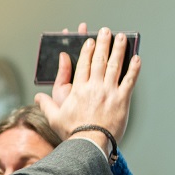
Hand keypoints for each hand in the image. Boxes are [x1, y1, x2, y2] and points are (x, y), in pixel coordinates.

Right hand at [35, 26, 138, 151]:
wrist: (89, 144)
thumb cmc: (72, 133)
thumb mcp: (55, 118)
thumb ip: (46, 105)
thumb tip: (38, 97)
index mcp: (78, 89)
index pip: (83, 64)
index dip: (87, 50)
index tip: (90, 40)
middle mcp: (94, 86)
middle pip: (99, 60)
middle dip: (103, 43)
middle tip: (106, 31)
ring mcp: (109, 92)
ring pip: (115, 66)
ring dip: (119, 49)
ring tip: (122, 37)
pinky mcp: (122, 100)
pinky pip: (129, 81)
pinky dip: (134, 69)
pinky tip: (137, 58)